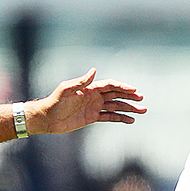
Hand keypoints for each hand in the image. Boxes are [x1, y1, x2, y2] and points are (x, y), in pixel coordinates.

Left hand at [27, 69, 145, 134]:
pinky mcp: (92, 117)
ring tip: (142, 110)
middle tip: (142, 99)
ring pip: (116, 106)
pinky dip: (120, 118)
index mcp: (90, 88)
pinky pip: (109, 117)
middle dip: (130, 96)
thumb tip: (94, 70)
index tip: (133, 90)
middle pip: (116, 94)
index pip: (110, 85)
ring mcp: (94, 107)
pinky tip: (130, 120)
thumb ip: (81, 81)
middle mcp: (94, 96)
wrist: (47, 118)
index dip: (122, 87)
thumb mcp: (66, 90)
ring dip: (129, 108)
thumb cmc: (55, 102)